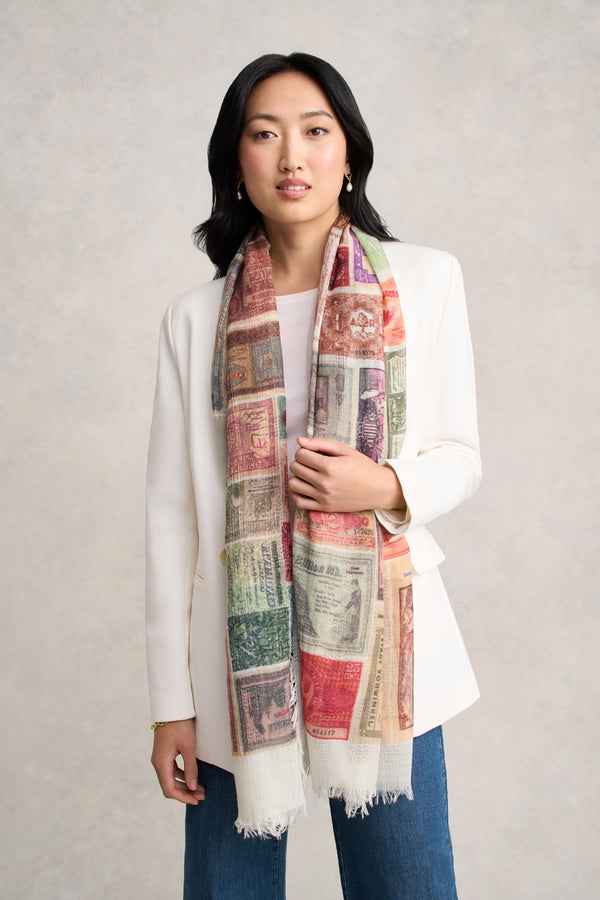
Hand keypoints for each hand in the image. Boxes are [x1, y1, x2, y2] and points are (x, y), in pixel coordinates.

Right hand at [151, 718, 204, 804]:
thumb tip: (193, 788)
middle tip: (202, 796)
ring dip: (184, 785)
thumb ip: (191, 768)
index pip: (170, 789)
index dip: (183, 797)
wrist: (172, 708)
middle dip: (185, 793)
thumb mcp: (189, 747)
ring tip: (200, 788)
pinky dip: (181, 776)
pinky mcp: (163, 754)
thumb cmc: (181, 725)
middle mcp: (157, 763)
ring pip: (170, 779)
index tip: (196, 800)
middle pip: (169, 786)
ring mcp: (159, 758)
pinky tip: (193, 777)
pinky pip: (170, 770)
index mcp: (161, 762)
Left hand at [288, 436, 405, 512]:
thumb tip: (299, 440)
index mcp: (330, 466)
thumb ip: (321, 443)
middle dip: (300, 462)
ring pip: (293, 484)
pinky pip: (299, 502)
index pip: (300, 454)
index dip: (303, 450)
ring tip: (308, 474)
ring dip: (297, 477)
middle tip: (311, 462)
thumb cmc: (363, 467)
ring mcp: (323, 497)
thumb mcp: (345, 450)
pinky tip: (305, 487)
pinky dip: (297, 493)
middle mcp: (325, 483)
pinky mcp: (324, 508)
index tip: (312, 452)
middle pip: (295, 467)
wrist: (379, 489)